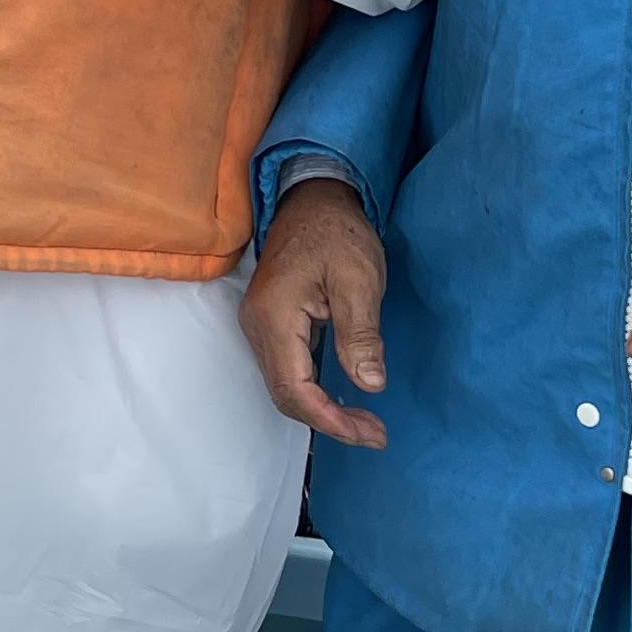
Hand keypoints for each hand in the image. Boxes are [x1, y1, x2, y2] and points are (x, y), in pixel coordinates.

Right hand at [244, 175, 390, 445]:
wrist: (312, 198)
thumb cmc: (337, 234)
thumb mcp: (359, 281)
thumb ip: (361, 335)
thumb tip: (370, 385)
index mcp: (275, 317)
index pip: (294, 389)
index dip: (331, 420)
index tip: (371, 433)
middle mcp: (257, 327)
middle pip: (284, 395)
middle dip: (329, 422)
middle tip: (374, 433)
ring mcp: (259, 325)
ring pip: (283, 386)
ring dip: (321, 410)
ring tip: (364, 422)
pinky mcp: (270, 323)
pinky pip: (286, 370)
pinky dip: (313, 391)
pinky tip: (340, 395)